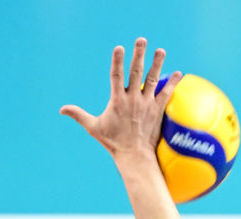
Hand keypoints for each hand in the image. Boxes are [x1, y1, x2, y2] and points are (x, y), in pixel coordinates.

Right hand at [61, 38, 181, 165]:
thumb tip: (61, 109)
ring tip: (160, 50)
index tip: (119, 47)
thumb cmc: (113, 142)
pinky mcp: (157, 111)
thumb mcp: (93, 127)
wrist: (134, 156)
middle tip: (142, 40)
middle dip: (139, 54)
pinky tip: (179, 73)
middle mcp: (132, 99)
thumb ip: (78, 115)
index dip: (118, 61)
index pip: (116, 75)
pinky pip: (167, 94)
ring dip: (157, 64)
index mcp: (117, 100)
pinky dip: (173, 83)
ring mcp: (146, 104)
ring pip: (152, 79)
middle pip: (136, 72)